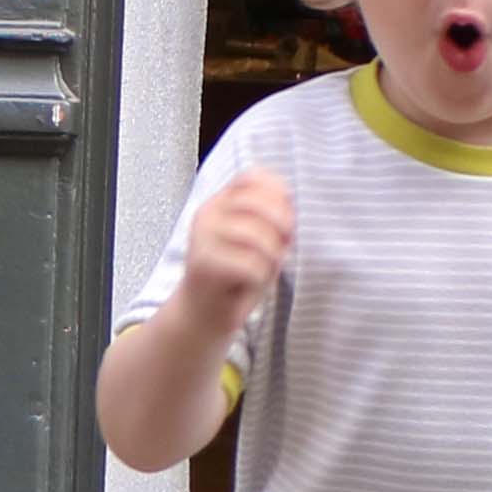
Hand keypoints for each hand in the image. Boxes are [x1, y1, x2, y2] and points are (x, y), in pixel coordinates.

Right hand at [177, 169, 295, 330]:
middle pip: (257, 202)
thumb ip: (270, 218)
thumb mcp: (257, 240)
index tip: (288, 219)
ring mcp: (202, 237)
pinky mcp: (203, 264)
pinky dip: (261, 275)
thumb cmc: (236, 276)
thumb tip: (290, 205)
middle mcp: (208, 213)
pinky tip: (254, 283)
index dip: (279, 193)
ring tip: (269, 267)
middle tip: (285, 246)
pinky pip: (249, 264)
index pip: (253, 176)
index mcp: (220, 202)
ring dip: (273, 254)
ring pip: (255, 234)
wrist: (203, 315)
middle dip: (281, 224)